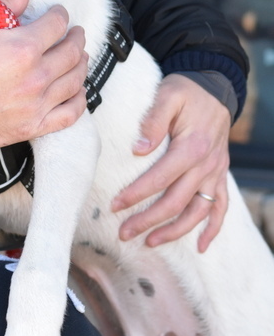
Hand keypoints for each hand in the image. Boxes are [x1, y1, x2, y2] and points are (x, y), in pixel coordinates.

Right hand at [0, 0, 88, 149]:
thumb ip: (1, 5)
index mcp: (23, 48)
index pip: (56, 25)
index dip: (60, 15)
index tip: (58, 13)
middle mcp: (37, 75)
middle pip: (72, 52)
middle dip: (76, 38)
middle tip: (75, 33)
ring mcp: (38, 103)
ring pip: (75, 80)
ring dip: (81, 65)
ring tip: (80, 57)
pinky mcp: (35, 125)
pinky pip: (70, 113)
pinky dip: (79, 100)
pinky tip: (79, 91)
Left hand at [112, 74, 230, 252]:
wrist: (214, 88)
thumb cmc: (186, 92)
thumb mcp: (168, 95)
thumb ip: (154, 121)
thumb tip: (138, 150)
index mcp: (192, 147)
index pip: (160, 178)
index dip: (136, 194)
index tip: (114, 205)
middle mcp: (206, 165)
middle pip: (177, 202)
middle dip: (148, 220)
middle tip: (123, 232)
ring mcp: (215, 172)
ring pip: (198, 211)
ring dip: (175, 231)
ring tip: (150, 242)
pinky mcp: (220, 175)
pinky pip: (221, 207)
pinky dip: (212, 229)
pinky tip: (200, 247)